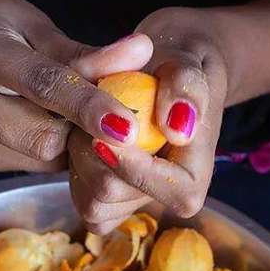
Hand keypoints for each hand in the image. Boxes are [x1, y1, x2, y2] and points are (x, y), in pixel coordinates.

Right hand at [0, 0, 153, 171]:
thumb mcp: (35, 25)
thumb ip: (86, 52)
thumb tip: (142, 52)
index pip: (43, 85)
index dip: (89, 106)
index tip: (129, 125)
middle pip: (43, 137)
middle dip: (82, 130)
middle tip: (104, 113)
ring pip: (40, 158)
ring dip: (66, 141)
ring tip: (59, 111)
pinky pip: (27, 165)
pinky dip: (45, 150)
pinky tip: (36, 122)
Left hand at [67, 7, 227, 232]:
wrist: (158, 78)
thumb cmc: (175, 68)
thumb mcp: (186, 62)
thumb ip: (187, 87)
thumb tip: (179, 130)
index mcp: (195, 176)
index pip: (175, 192)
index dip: (138, 170)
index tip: (103, 136)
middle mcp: (167, 199)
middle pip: (115, 194)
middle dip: (92, 152)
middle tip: (93, 112)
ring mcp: (135, 206)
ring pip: (92, 203)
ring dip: (79, 158)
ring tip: (91, 123)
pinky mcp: (109, 208)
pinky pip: (81, 201)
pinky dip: (74, 171)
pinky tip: (85, 142)